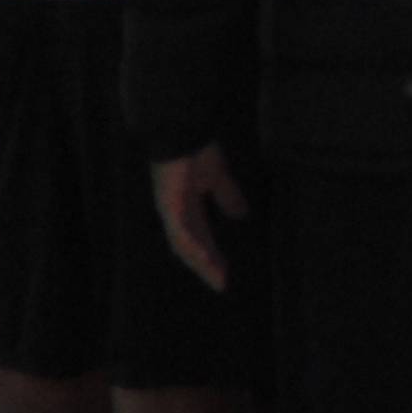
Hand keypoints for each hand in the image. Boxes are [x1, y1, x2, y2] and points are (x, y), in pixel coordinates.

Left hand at [150, 143, 248, 292]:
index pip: (197, 237)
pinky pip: (181, 232)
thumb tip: (242, 214)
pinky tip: (206, 258)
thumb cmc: (195, 149)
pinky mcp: (169, 204)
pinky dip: (194, 247)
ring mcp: (170, 209)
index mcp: (184, 206)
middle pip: (188, 247)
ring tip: (217, 277)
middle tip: (221, 284)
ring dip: (201, 262)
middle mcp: (174, 212)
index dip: (210, 255)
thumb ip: (227, 196)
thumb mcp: (217, 177)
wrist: (180, 129)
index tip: (225, 272)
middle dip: (205, 266)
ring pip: (184, 244)